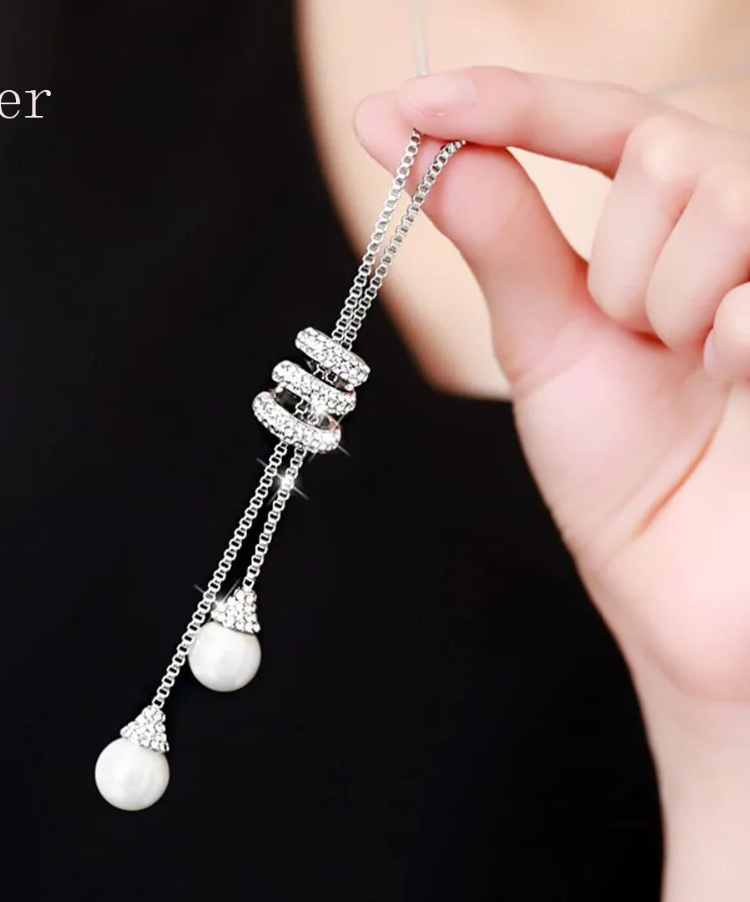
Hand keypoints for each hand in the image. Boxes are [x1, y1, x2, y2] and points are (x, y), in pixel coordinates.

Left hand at [355, 68, 749, 721]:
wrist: (687, 587)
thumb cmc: (623, 471)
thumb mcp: (548, 340)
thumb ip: (498, 229)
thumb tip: (397, 130)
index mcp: (680, 232)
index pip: (608, 123)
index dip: (510, 105)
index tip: (410, 103)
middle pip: (665, 152)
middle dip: (618, 267)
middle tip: (638, 345)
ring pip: (719, 197)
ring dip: (667, 306)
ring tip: (691, 374)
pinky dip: (730, 339)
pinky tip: (739, 385)